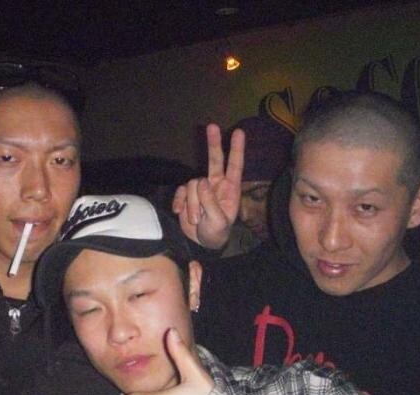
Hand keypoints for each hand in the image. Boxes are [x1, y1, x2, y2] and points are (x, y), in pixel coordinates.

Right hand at [172, 123, 244, 248]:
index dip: (236, 149)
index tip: (239, 132)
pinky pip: (181, 191)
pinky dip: (180, 202)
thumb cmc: (216, 233)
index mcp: (230, 189)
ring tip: (197, 219)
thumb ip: (211, 203)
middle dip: (213, 143)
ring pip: (193, 184)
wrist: (200, 243)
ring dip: (193, 204)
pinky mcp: (186, 194)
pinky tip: (180, 213)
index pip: (235, 165)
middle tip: (211, 125)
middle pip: (214, 159)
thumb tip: (201, 182)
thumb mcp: (218, 222)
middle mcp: (216, 184)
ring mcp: (200, 189)